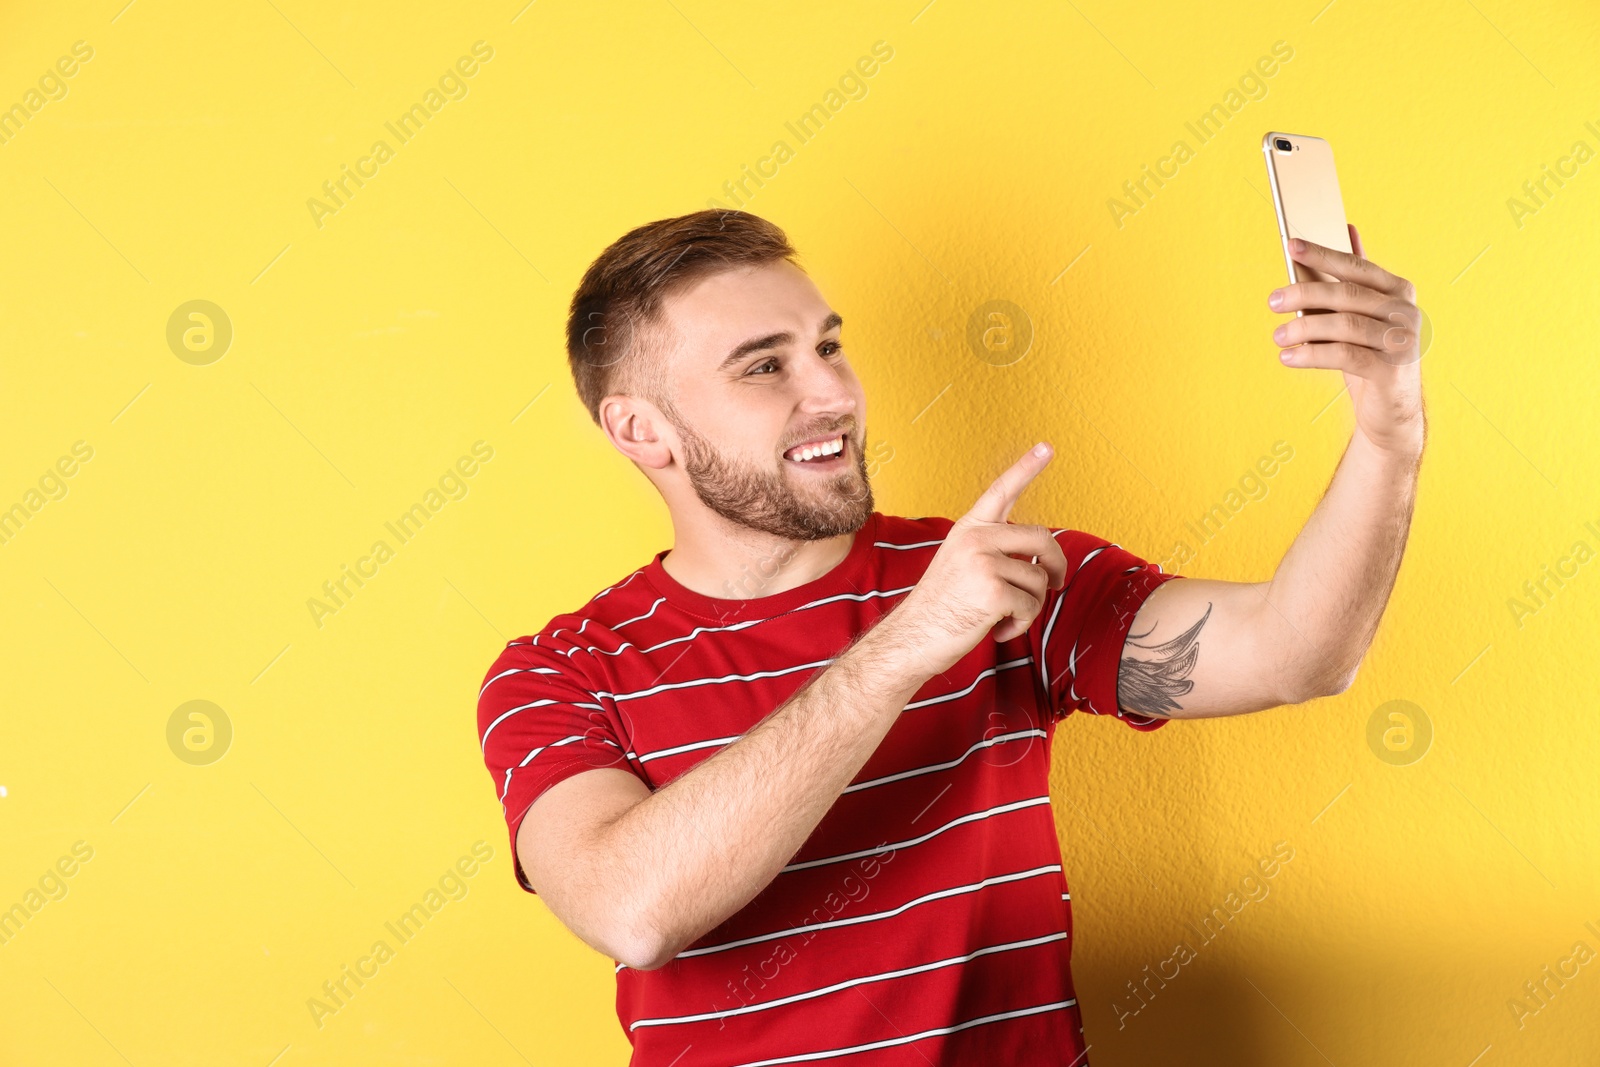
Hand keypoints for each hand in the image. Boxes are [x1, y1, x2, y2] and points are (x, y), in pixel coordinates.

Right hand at [883, 443, 1067, 677]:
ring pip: (1040, 579)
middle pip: (1042, 539)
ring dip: (1031, 604)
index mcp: (969, 528)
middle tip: (1056, 583)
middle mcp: (976, 538)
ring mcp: (984, 563)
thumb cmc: (941, 606)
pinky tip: (998, 629)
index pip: (1002, 491)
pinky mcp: (993, 591)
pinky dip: (1021, 624)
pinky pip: (1031, 606)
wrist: (914, 637)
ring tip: (1003, 616)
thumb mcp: (962, 563)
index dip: (1027, 467)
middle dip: (1057, 565)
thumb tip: (1042, 560)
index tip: (1047, 446)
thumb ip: (994, 550)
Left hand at [1269, 224, 1425, 458]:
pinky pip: (1345, 356)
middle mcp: (1405, 312)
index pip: (1356, 266)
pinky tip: (1287, 357)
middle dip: (1305, 293)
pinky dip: (1312, 355)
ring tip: (1277, 335)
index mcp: (1398, 291)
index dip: (1323, 255)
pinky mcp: (1391, 370)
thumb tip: (1346, 229)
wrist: (1391, 410)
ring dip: (1304, 328)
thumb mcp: (1361, 315)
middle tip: (1273, 301)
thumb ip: (1354, 278)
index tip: (1291, 245)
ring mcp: (1402, 341)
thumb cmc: (1370, 355)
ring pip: (1345, 325)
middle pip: (1347, 294)